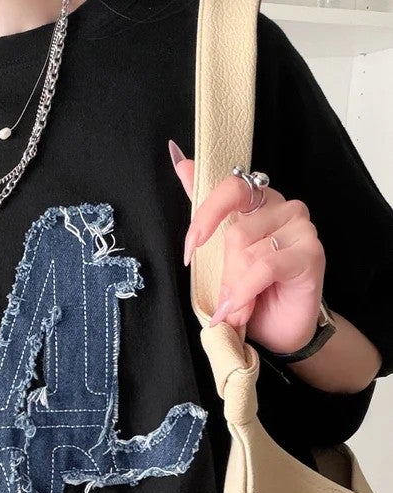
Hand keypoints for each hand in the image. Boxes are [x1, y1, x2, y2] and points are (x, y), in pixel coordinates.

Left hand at [169, 139, 325, 354]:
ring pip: (249, 252)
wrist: (279, 331)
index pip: (230, 188)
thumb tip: (181, 161)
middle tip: (226, 297)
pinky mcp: (311, 253)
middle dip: (224, 274)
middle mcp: (282, 208)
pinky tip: (242, 309)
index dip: (206, 217)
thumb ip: (205, 210)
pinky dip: (246, 291)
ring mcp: (301, 228)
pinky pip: (265, 266)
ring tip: (239, 307)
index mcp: (258, 202)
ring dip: (236, 289)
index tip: (189, 249)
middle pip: (235, 232)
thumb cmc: (249, 292)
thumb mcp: (218, 255)